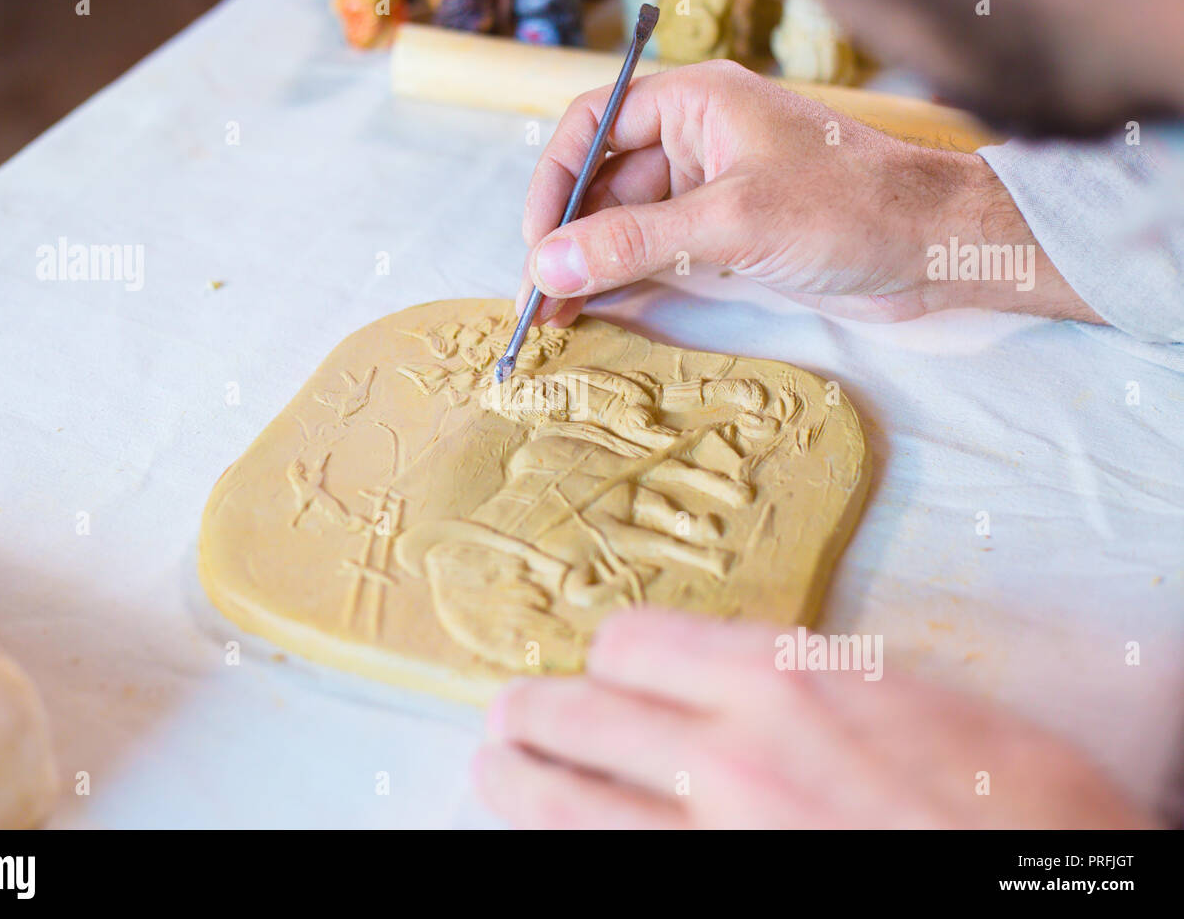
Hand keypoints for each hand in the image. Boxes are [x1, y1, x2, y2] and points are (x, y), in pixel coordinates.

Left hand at [472, 609, 1150, 827]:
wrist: (1043, 884)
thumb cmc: (1018, 807)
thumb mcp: (925, 704)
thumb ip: (821, 680)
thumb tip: (757, 672)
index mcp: (784, 681)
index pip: (633, 643)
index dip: (614, 656)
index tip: (611, 667)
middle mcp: (728, 755)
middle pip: (576, 713)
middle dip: (537, 710)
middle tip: (514, 714)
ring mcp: (704, 838)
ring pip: (557, 802)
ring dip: (516, 779)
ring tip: (493, 767)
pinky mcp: (696, 894)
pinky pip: (595, 864)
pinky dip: (564, 843)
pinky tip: (552, 838)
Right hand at [517, 60, 1100, 326]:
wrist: (936, 250)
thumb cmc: (851, 207)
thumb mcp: (732, 220)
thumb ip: (635, 241)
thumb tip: (547, 265)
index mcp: (697, 103)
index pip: (596, 125)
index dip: (556, 180)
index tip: (537, 241)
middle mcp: (697, 140)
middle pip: (603, 182)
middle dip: (566, 237)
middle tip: (535, 298)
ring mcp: (711, 192)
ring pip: (626, 225)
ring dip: (588, 267)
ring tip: (552, 317)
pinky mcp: (727, 239)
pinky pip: (656, 255)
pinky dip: (624, 282)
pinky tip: (594, 312)